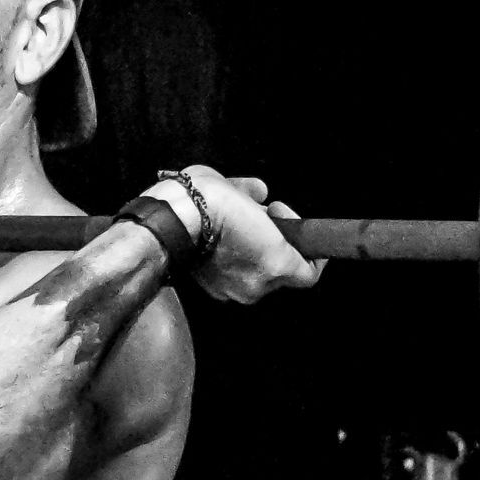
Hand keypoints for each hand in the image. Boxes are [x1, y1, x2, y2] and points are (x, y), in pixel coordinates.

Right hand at [145, 165, 324, 302]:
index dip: (309, 249)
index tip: (296, 226)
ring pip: (256, 273)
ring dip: (254, 252)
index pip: (309, 272)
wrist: (169, 220)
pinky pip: (233, 277)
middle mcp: (258, 285)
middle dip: (277, 244)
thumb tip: (259, 194)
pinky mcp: (212, 290)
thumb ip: (254, 195)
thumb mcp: (240, 189)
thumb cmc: (208, 203)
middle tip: (265, 218)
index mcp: (277, 264)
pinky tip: (220, 239)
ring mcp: (233, 290)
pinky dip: (232, 260)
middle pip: (281, 270)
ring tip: (239, 227)